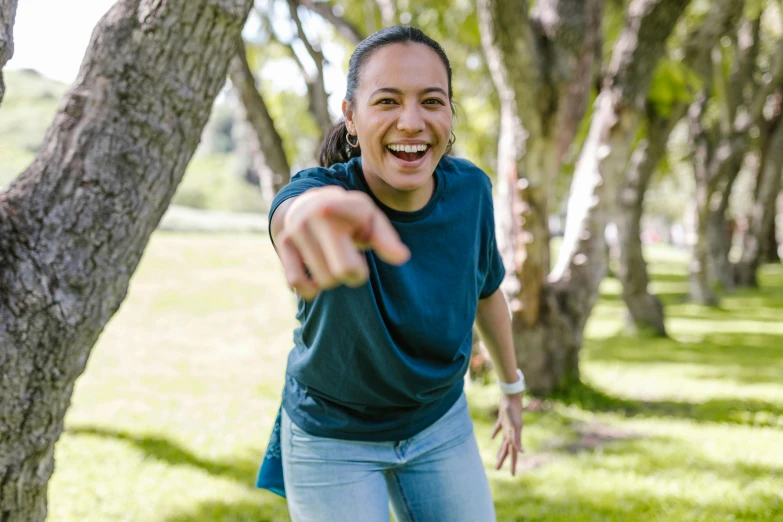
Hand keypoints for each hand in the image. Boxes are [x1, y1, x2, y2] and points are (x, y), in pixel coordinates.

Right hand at [276, 186, 409, 299]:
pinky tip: (316, 280)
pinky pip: (296, 282)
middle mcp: (316, 214)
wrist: (313, 202)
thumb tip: (402, 257)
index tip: (354, 244)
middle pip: (343, 272)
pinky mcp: (282, 241)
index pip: (347, 221)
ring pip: (323, 281)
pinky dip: (309, 289)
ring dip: (334, 280)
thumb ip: (387, 240)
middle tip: (354, 263)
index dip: (354, 255)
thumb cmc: (351, 218)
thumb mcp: (372, 222)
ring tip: (335, 262)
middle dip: (354, 275)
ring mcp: (297, 228)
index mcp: (343, 206)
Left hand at [491, 393, 523, 475]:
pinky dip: (495, 433)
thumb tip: (521, 452)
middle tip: (498, 468)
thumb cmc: (513, 410)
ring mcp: (507, 426)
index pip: (513, 453)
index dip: (513, 464)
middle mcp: (511, 433)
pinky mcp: (502, 419)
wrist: (511, 395)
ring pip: (503, 441)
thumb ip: (517, 439)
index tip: (512, 475)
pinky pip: (498, 429)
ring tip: (497, 457)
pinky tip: (492, 438)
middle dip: (503, 459)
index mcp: (514, 436)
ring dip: (501, 449)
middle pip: (507, 449)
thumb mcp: (515, 426)